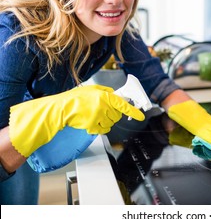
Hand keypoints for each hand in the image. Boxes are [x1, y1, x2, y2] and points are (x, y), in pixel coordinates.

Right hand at [9, 85, 143, 156]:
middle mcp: (103, 106)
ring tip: (95, 115)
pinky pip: (103, 130)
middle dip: (113, 114)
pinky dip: (100, 128)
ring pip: (111, 123)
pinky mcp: (92, 126)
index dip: (133, 111)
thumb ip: (105, 91)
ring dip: (106, 121)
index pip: (123, 105)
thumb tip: (115, 94)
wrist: (62, 109)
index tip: (140, 115)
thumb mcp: (92, 88)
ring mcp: (98, 117)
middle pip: (117, 116)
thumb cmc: (75, 98)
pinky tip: (93, 122)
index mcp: (105, 96)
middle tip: (103, 110)